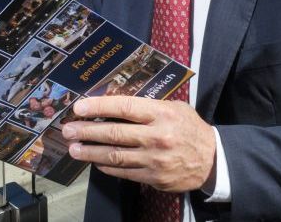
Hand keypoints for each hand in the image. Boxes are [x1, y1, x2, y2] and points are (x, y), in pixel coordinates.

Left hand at [62, 96, 215, 192]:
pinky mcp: (152, 177)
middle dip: (87, 131)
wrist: (212, 160)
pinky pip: (123, 172)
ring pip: (114, 155)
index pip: (124, 106)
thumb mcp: (174, 107)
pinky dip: (106, 166)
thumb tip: (115, 103)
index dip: (99, 106)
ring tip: (74, 148)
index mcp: (161, 113)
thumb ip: (148, 106)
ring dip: (90, 152)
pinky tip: (95, 162)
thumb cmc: (189, 128)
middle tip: (68, 129)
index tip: (79, 107)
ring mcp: (153, 159)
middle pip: (114, 132)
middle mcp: (156, 136)